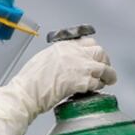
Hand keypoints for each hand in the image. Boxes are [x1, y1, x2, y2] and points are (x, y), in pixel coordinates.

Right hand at [0, 37, 115, 134]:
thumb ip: (60, 57)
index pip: (87, 42)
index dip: (93, 51)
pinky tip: (96, 89)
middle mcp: (74, 53)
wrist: (26, 92)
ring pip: (104, 67)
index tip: (94, 57)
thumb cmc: (30, 80)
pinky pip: (98, 83)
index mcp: (64, 46)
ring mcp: (79, 67)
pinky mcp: (81, 82)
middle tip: (104, 69)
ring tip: (108, 80)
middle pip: (99, 52)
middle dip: (104, 61)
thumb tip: (69, 62)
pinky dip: (99, 86)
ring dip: (108, 75)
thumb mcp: (44, 58)